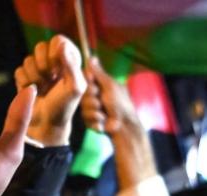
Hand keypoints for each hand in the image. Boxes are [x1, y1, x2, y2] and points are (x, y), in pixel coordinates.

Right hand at [14, 35, 85, 146]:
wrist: (46, 125)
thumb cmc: (64, 107)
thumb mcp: (74, 87)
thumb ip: (71, 64)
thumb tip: (60, 44)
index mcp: (68, 60)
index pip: (58, 40)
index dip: (54, 52)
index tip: (57, 69)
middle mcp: (53, 62)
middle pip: (40, 46)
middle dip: (43, 64)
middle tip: (50, 79)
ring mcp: (37, 70)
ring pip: (28, 60)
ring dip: (35, 77)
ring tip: (43, 89)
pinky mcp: (24, 79)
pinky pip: (19, 71)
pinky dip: (25, 83)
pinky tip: (33, 92)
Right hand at [81, 57, 154, 187]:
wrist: (124, 126)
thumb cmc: (121, 104)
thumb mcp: (110, 86)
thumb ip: (99, 73)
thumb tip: (91, 57)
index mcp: (100, 86)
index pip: (85, 80)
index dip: (89, 85)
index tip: (96, 88)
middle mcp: (95, 96)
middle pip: (83, 95)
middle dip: (92, 100)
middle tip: (103, 103)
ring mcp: (92, 109)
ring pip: (83, 108)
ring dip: (95, 112)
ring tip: (105, 115)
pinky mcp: (90, 121)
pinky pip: (86, 120)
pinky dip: (96, 121)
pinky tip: (103, 123)